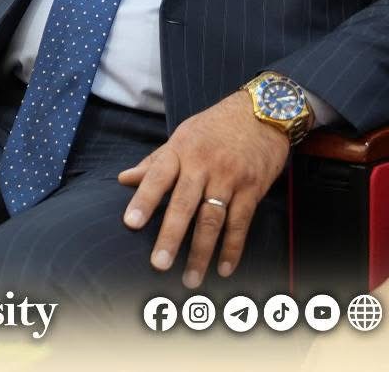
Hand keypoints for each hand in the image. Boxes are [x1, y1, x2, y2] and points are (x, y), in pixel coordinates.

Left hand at [118, 89, 290, 287]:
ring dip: (201, 251)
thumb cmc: (217, 125)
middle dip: (171, 235)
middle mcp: (204, 165)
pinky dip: (232, 248)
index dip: (144, 200)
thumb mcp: (184, 134)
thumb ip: (155, 161)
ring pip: (213, 219)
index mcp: (182, 150)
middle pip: (185, 204)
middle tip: (159, 264)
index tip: (130, 223)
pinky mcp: (252, 189)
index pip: (158, 176)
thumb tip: (124, 179)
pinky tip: (225, 268)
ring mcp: (230, 178)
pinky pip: (241, 223)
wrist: (264, 111)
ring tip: (191, 278)